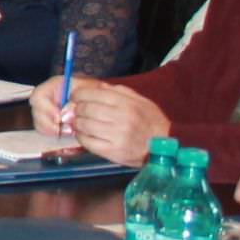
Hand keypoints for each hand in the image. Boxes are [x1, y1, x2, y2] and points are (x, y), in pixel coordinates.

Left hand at [51, 78, 166, 164]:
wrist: (165, 147)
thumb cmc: (151, 122)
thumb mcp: (141, 101)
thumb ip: (119, 92)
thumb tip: (98, 87)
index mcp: (126, 103)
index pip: (92, 94)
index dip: (78, 95)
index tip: (75, 97)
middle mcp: (121, 118)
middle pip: (86, 109)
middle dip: (78, 109)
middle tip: (78, 111)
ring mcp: (116, 136)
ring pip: (84, 125)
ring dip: (78, 123)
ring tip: (81, 123)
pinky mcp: (113, 152)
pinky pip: (88, 142)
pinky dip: (82, 137)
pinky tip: (85, 135)